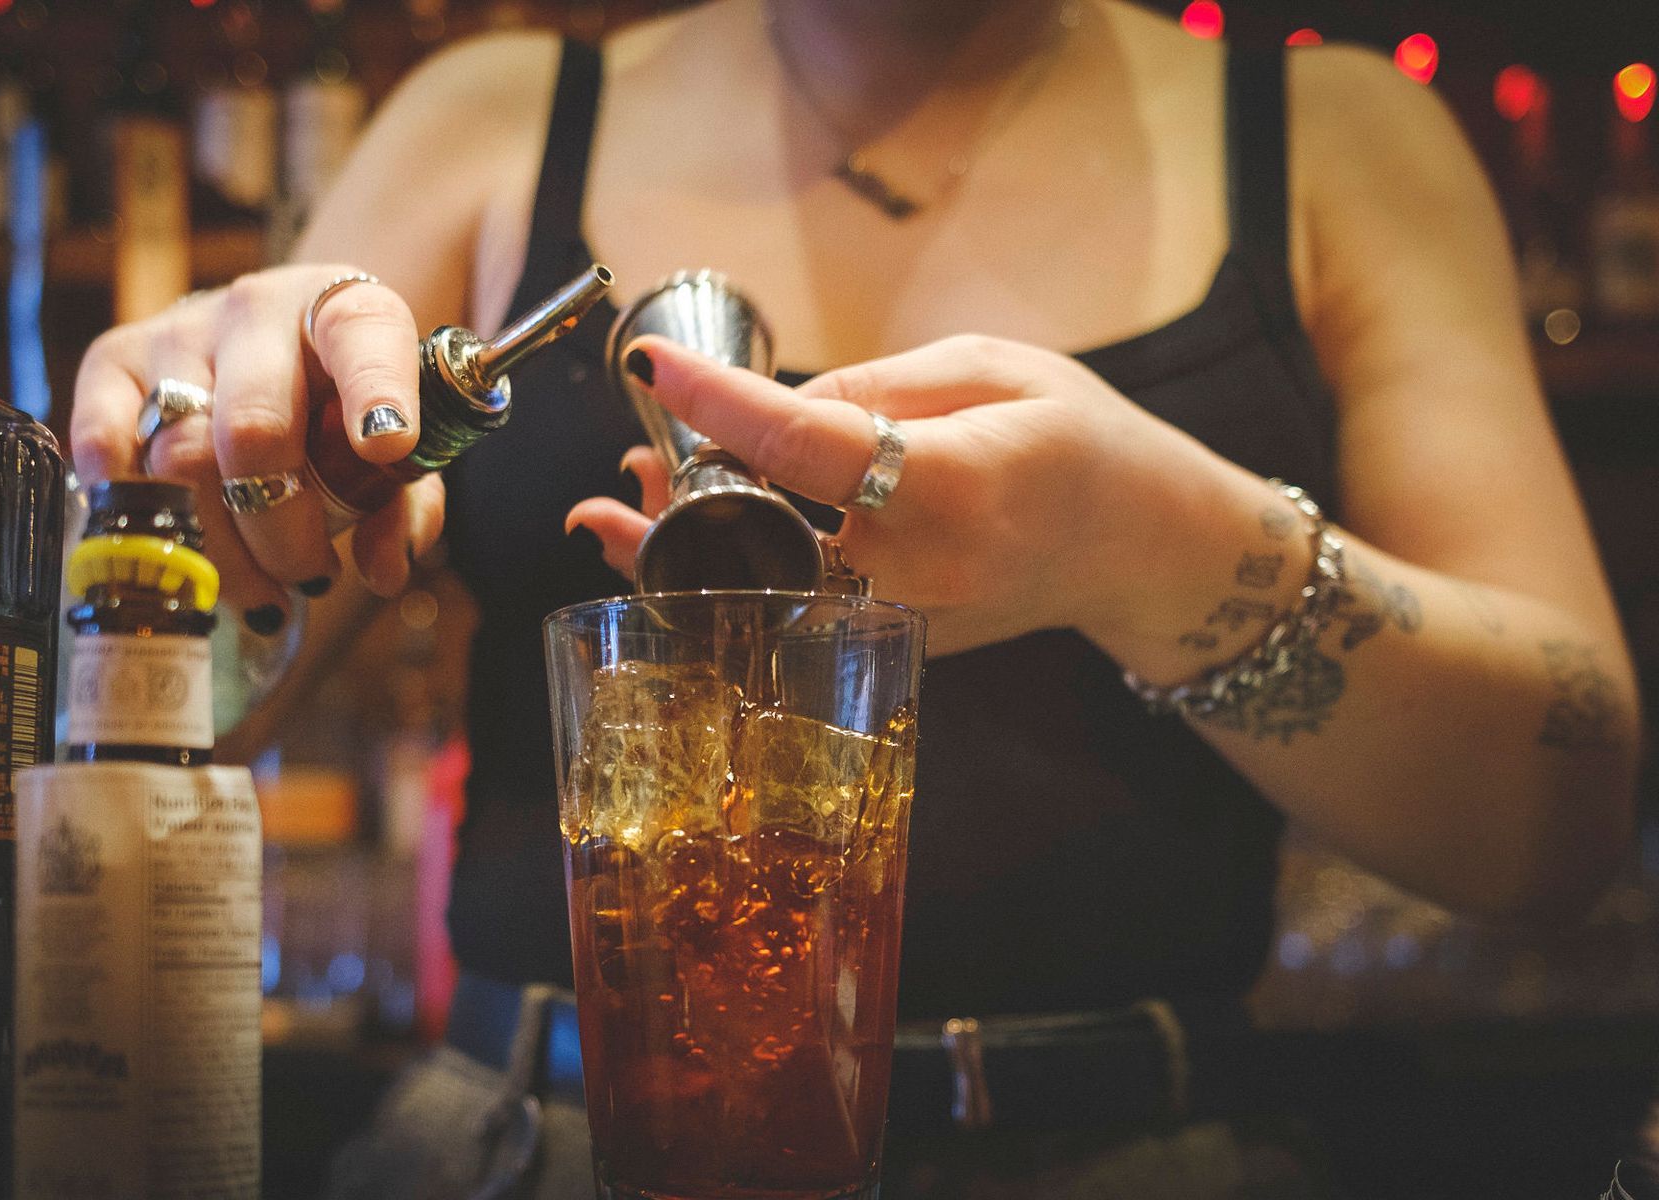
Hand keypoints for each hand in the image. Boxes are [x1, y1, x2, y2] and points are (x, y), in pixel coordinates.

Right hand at [70, 265, 444, 630]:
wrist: (268, 336)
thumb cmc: (338, 403)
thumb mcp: (394, 441)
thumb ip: (405, 504)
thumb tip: (383, 570)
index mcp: (344, 311)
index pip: (362, 335)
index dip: (377, 391)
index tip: (389, 445)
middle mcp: (255, 310)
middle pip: (253, 431)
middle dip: (284, 532)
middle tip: (310, 577)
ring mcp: (177, 332)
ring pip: (180, 461)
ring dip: (222, 551)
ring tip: (261, 590)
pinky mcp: (112, 359)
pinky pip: (105, 448)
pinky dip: (134, 514)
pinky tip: (180, 550)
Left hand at [569, 334, 1231, 656]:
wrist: (1142, 548)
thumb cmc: (1081, 442)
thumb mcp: (992, 370)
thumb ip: (875, 387)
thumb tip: (772, 407)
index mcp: (952, 484)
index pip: (807, 444)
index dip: (719, 403)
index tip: (653, 365)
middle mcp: (921, 570)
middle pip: (761, 542)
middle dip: (681, 502)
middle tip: (634, 456)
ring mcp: (904, 623)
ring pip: (764, 590)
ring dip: (684, 547)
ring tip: (624, 499)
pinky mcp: (892, 646)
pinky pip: (793, 610)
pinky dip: (733, 573)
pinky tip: (684, 537)